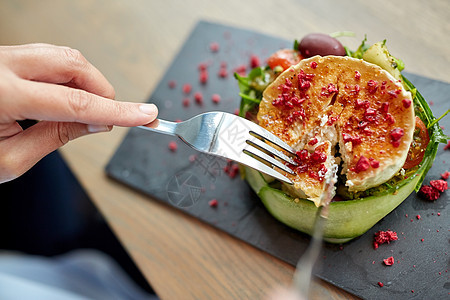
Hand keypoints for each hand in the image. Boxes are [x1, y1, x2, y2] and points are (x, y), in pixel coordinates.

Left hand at [0, 43, 157, 182]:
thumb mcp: (10, 159)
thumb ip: (58, 137)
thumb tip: (97, 122)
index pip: (74, 101)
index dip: (116, 110)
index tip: (144, 115)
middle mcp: (0, 67)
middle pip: (72, 63)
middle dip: (101, 89)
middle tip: (108, 117)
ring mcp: (2, 57)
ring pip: (63, 56)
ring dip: (85, 83)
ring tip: (83, 112)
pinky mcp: (5, 57)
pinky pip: (48, 58)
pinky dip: (68, 77)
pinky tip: (66, 98)